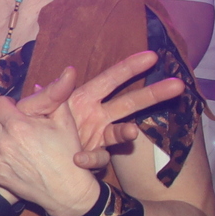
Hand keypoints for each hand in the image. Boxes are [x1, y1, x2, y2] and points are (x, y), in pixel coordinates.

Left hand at [0, 75, 100, 215]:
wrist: (67, 190)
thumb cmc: (69, 154)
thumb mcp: (66, 122)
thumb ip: (55, 97)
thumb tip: (46, 80)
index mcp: (20, 125)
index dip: (5, 103)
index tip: (13, 106)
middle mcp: (4, 141)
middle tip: (9, 119)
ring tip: (4, 133)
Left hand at [14, 53, 183, 169]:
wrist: (35, 159)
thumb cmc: (36, 128)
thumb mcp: (37, 111)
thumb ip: (45, 99)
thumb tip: (39, 83)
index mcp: (84, 98)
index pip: (110, 79)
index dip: (129, 67)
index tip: (152, 56)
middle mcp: (97, 115)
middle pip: (130, 102)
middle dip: (155, 94)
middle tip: (179, 86)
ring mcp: (99, 136)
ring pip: (123, 132)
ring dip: (128, 131)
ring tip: (132, 131)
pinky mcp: (95, 155)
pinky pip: (99, 157)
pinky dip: (91, 159)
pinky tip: (78, 159)